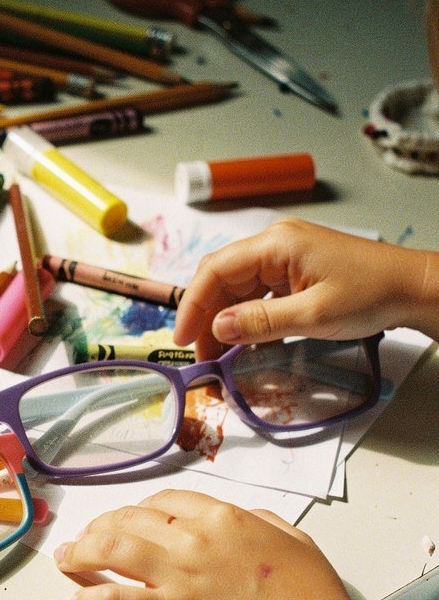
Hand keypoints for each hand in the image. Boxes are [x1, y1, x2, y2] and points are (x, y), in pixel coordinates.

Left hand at [54, 489, 363, 599]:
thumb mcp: (295, 541)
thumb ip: (263, 524)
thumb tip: (246, 519)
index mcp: (223, 518)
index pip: (166, 501)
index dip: (140, 507)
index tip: (129, 517)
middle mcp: (192, 539)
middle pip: (131, 519)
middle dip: (101, 525)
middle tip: (86, 536)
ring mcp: (176, 575)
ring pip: (112, 549)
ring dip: (82, 552)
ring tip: (66, 558)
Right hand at [173, 218, 438, 358]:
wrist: (416, 288)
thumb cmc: (373, 294)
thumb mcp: (314, 314)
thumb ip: (262, 322)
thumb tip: (217, 328)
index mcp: (275, 244)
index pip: (215, 270)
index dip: (193, 305)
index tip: (184, 339)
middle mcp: (274, 245)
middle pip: (221, 278)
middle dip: (205, 316)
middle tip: (201, 354)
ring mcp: (284, 257)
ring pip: (237, 288)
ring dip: (225, 320)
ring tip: (220, 355)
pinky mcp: (294, 271)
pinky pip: (257, 293)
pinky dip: (246, 318)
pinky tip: (245, 341)